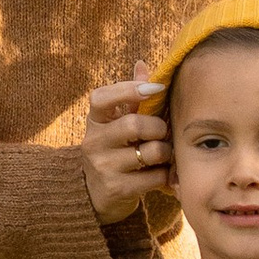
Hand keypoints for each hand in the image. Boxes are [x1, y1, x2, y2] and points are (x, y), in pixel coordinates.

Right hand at [82, 70, 170, 222]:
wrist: (97, 193)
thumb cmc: (115, 149)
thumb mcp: (117, 122)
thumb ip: (131, 96)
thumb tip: (143, 65)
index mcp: (95, 120)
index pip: (102, 98)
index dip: (129, 90)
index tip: (156, 89)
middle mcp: (93, 142)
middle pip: (134, 125)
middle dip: (158, 127)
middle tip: (162, 131)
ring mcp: (103, 167)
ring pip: (150, 152)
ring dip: (165, 152)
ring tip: (163, 154)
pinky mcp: (116, 189)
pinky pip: (156, 177)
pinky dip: (165, 174)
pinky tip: (160, 173)